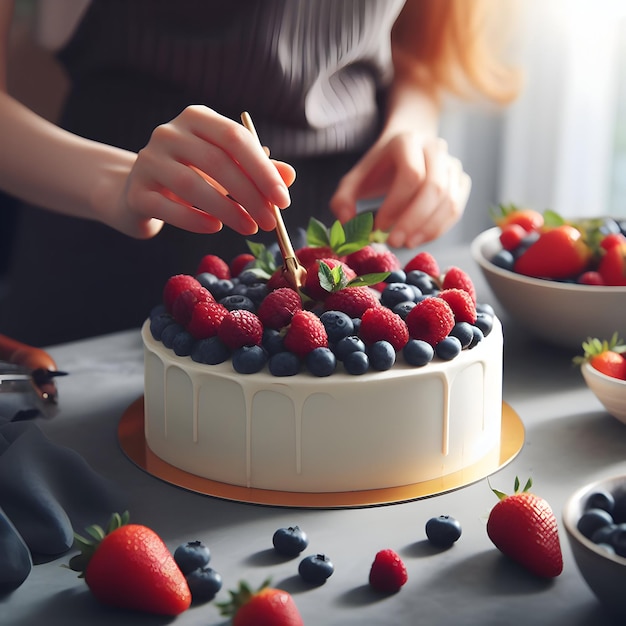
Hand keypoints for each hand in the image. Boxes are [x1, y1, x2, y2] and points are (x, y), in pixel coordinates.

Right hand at [119, 106, 294, 237]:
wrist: (140, 193)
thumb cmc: (193, 177)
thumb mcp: (227, 169)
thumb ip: (257, 170)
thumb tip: (289, 176)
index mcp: (197, 119)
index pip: (235, 138)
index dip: (263, 170)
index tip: (284, 200)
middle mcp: (169, 133)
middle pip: (216, 161)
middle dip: (249, 194)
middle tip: (270, 221)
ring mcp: (148, 161)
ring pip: (191, 185)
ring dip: (227, 210)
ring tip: (249, 228)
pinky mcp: (136, 192)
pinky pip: (168, 207)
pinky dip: (195, 220)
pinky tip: (216, 228)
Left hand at [330, 134, 470, 247]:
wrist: (407, 147)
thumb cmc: (379, 168)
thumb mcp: (355, 179)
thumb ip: (343, 200)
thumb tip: (346, 222)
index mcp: (407, 141)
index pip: (411, 175)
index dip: (396, 205)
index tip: (378, 226)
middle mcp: (435, 149)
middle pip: (434, 188)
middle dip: (413, 221)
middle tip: (394, 242)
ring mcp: (452, 165)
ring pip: (449, 201)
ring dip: (427, 229)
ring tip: (405, 243)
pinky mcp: (461, 182)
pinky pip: (456, 209)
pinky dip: (438, 229)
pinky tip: (418, 238)